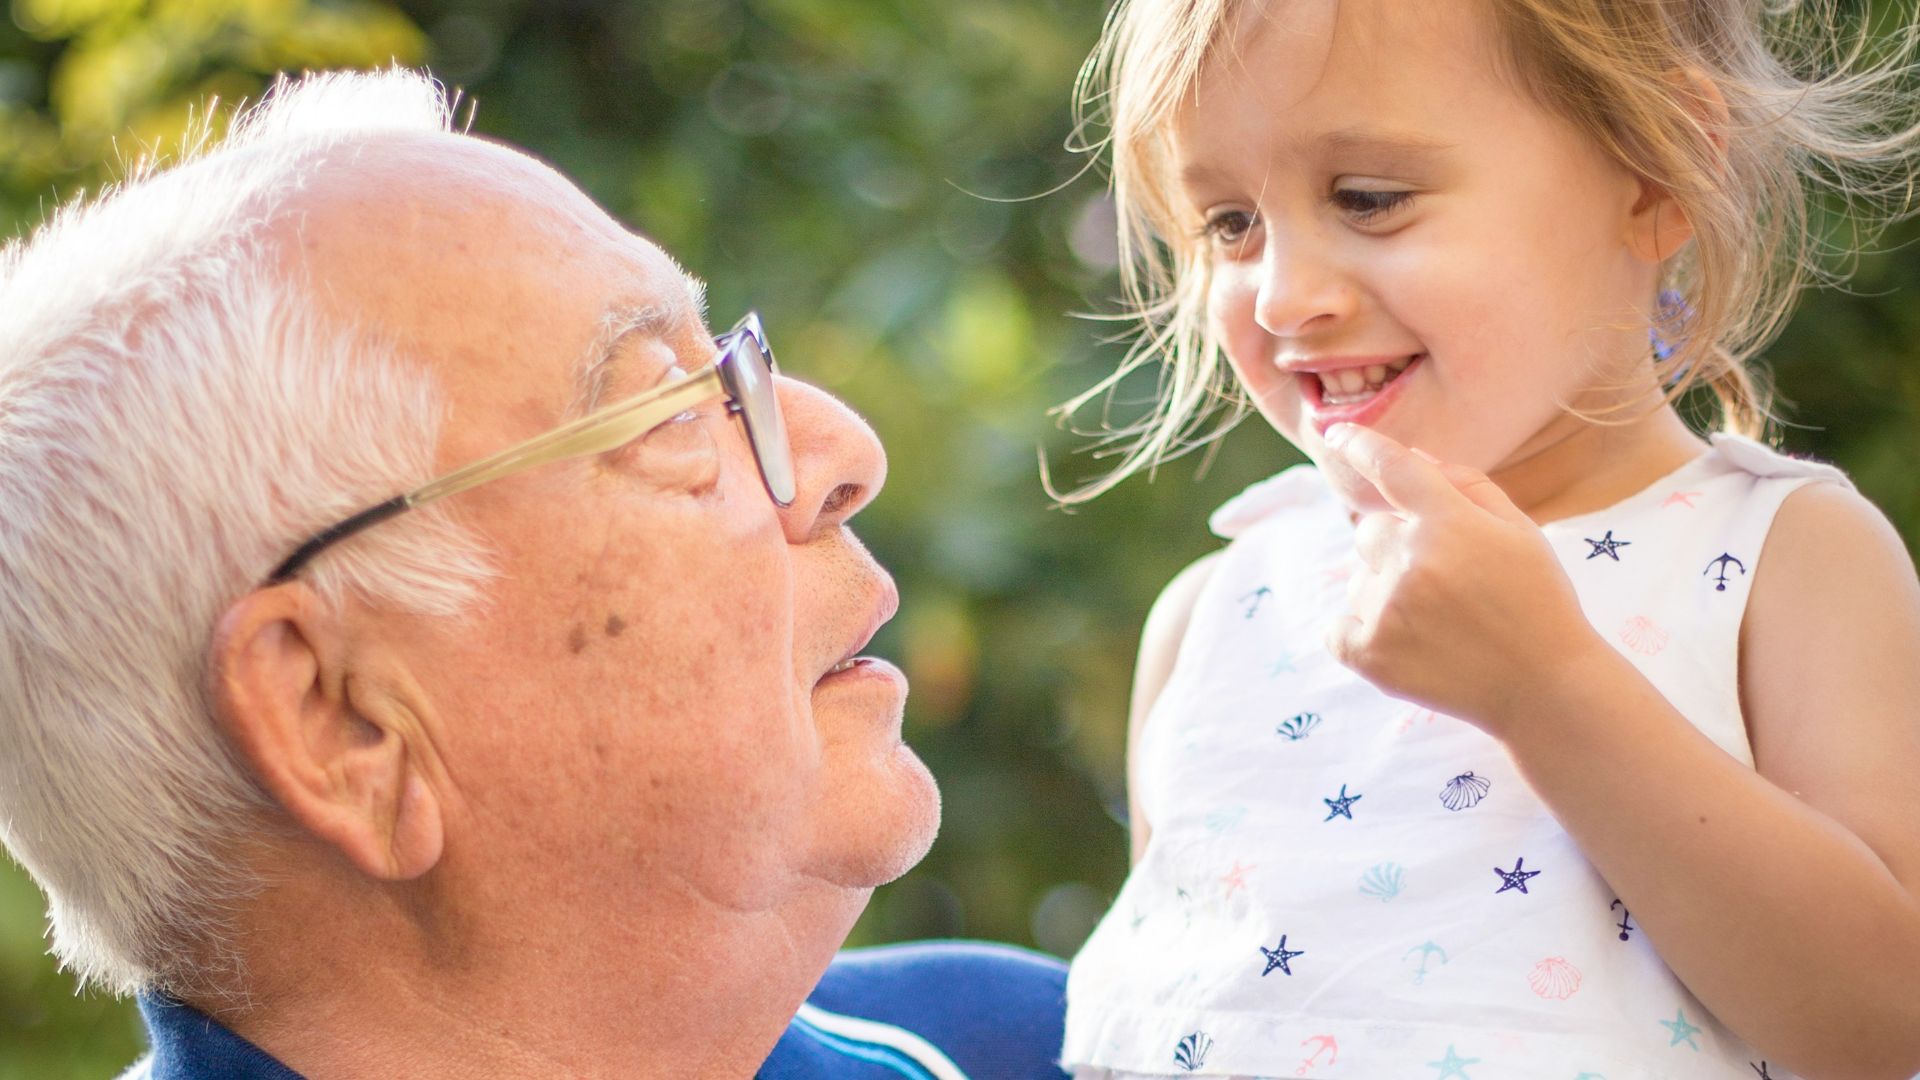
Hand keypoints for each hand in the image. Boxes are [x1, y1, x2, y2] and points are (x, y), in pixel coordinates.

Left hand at [1320, 423, 1606, 732]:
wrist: (1545, 688)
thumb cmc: (1537, 601)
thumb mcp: (1520, 531)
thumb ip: (1466, 485)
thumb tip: (1410, 456)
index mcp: (1451, 523)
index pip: (1392, 468)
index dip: (1361, 445)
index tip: (1336, 433)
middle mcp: (1411, 562)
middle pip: (1369, 530)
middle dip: (1397, 545)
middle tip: (1444, 579)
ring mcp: (1387, 610)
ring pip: (1357, 580)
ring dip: (1383, 591)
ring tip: (1437, 620)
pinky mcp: (1370, 655)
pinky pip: (1337, 627)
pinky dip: (1360, 631)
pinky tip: (1406, 641)